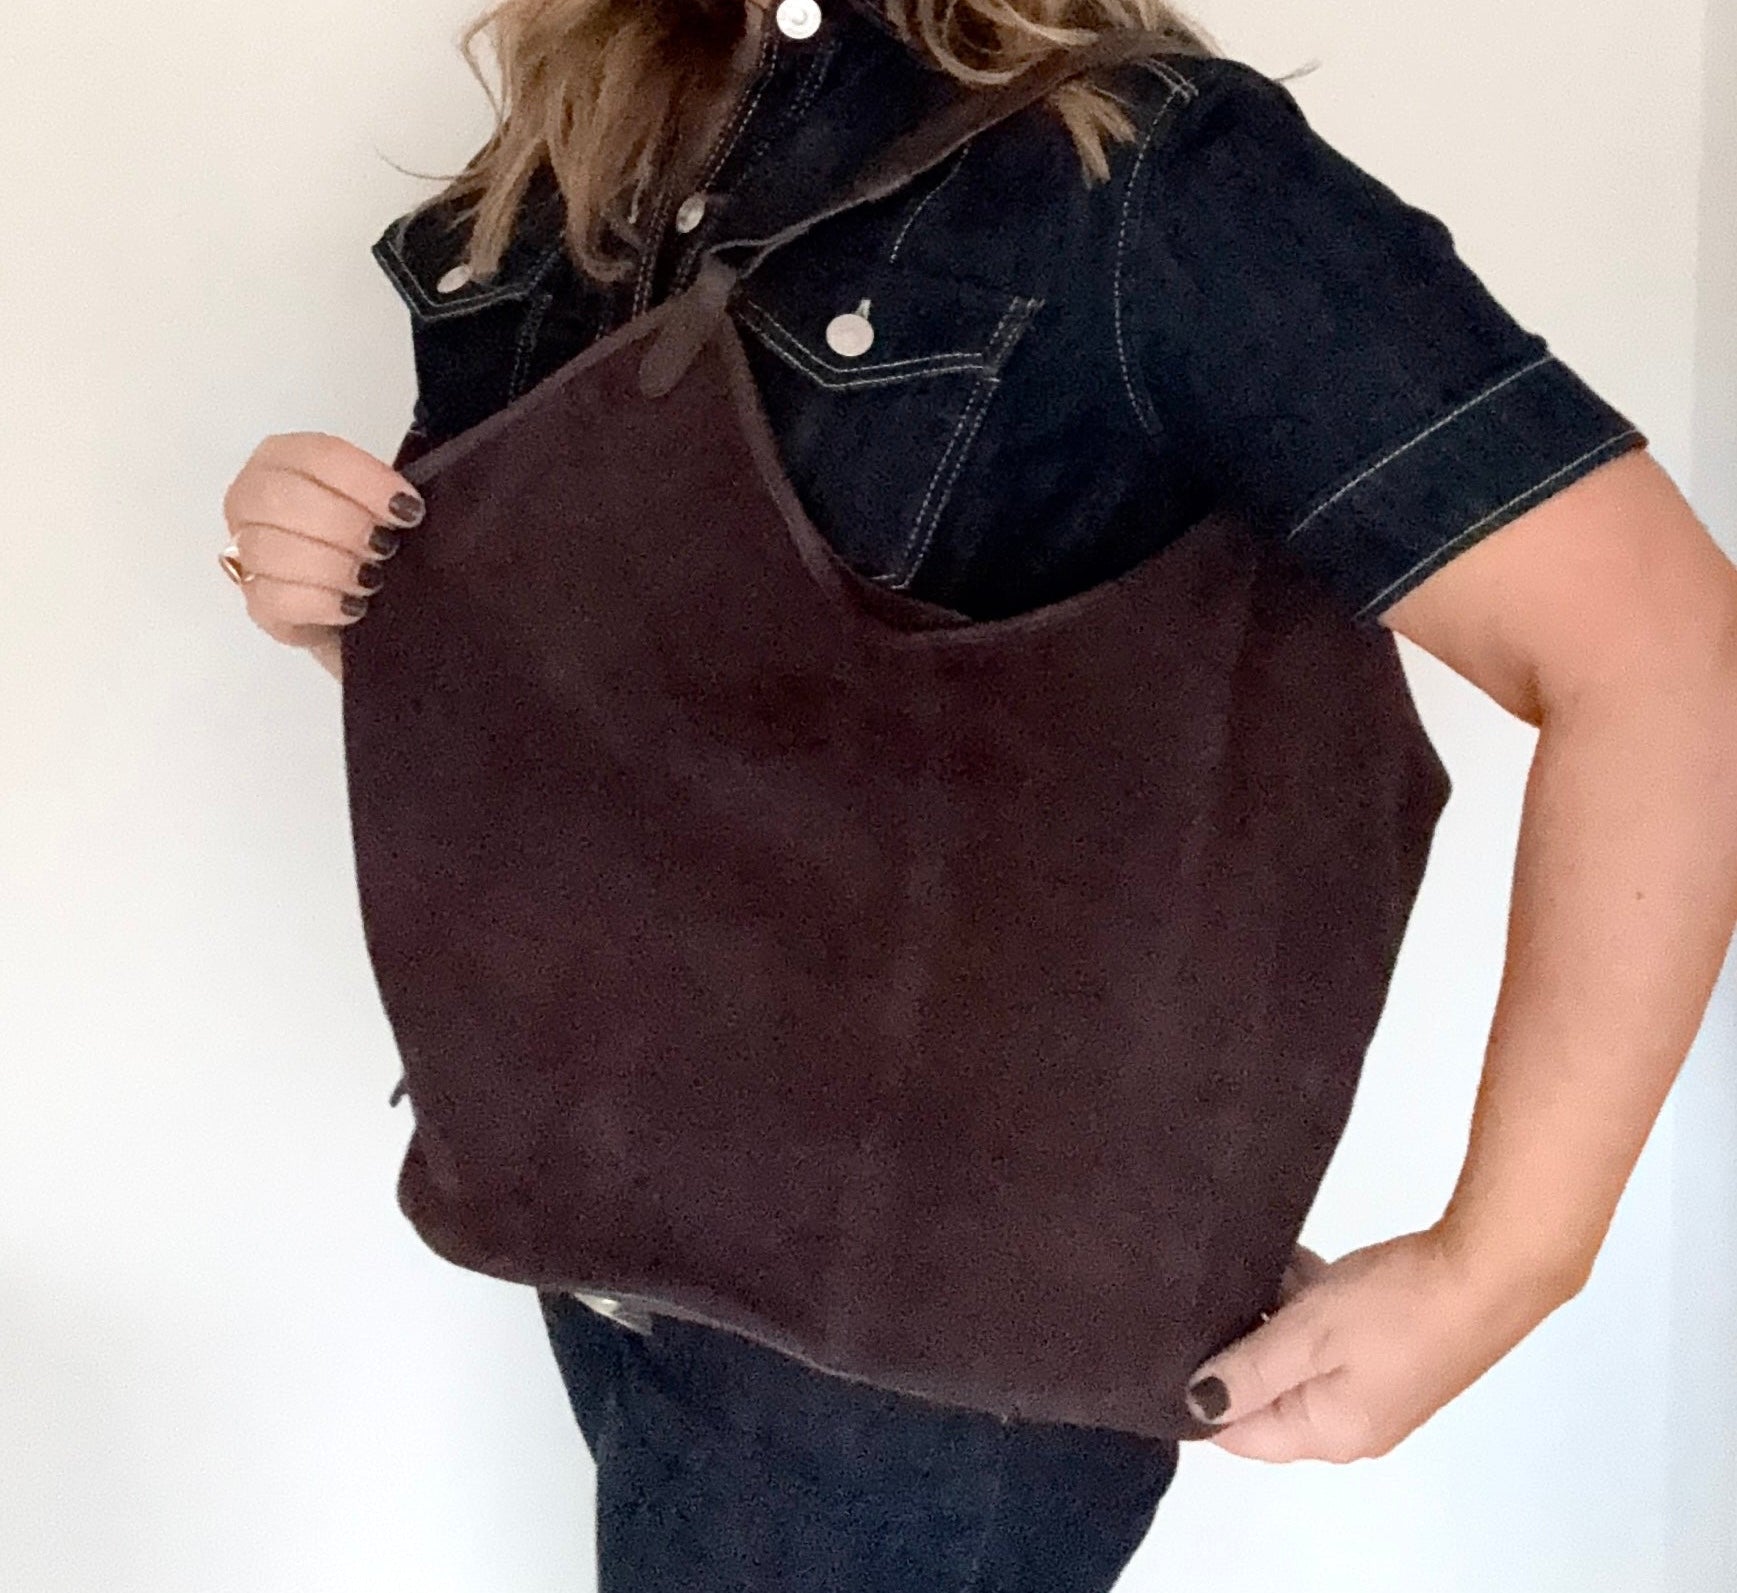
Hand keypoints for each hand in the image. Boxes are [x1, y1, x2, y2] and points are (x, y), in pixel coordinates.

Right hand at [220, 432, 425, 664]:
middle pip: (280, 497)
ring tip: (372, 580)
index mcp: (285, 459)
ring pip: (269, 549)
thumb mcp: (389, 507)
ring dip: (332, 566)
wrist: (374, 607)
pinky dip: (321, 603)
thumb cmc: (378, 546)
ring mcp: (248, 551)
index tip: (408, 511)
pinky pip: (273, 599)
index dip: (365, 482)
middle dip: (343, 525)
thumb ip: (390, 492)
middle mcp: (254, 498)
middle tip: (385, 547)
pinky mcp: (257, 604)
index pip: (316, 455)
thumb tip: (411, 503)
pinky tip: (353, 608)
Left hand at [1181, 1227, 1576, 1461]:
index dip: (1200, 1393)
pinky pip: (1329, 1334)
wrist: (1490, 1271)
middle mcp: (1350, 1423)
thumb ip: (1249, 1369)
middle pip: (1267, 1392)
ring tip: (1246, 1267)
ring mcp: (1374, 1386)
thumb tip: (1196, 1404)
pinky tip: (1293, 1261)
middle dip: (1237, 1346)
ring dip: (1273, 1316)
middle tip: (1203, 1298)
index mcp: (1328, 1434)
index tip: (1173, 1345)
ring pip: (1297, 1355)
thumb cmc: (1397, 1310)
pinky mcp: (1392, 1350)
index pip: (1239, 1434)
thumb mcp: (1307, 1337)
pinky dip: (1308, 1303)